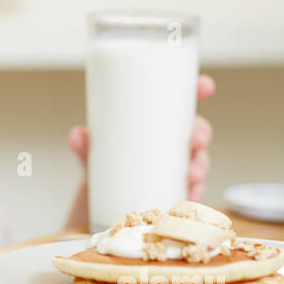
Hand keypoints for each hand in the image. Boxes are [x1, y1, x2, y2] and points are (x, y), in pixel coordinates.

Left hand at [63, 74, 215, 231]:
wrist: (102, 197)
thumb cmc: (105, 160)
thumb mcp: (94, 151)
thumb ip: (85, 144)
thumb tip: (78, 135)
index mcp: (158, 121)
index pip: (184, 99)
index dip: (199, 89)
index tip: (205, 85)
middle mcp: (173, 141)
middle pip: (198, 129)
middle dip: (201, 133)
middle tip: (194, 141)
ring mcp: (178, 166)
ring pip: (199, 161)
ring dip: (201, 167)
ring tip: (191, 176)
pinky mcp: (177, 189)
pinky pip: (193, 190)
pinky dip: (194, 194)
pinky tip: (191, 198)